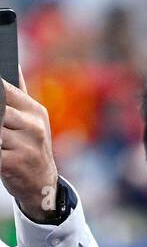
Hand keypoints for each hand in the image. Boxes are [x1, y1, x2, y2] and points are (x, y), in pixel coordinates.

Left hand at [1, 71, 60, 222]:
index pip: (4, 90)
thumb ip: (19, 91)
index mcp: (34, 110)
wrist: (41, 184)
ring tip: (0, 137)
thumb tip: (12, 63)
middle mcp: (32, 126)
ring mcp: (25, 145)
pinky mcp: (13, 163)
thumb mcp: (33, 118)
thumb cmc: (30, 146)